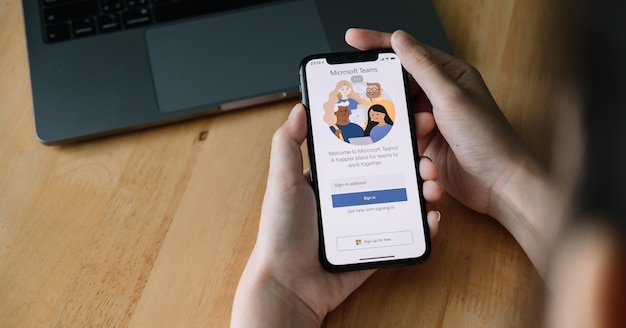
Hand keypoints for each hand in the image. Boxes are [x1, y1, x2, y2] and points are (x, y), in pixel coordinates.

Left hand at [231, 103, 442, 326]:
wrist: (290, 284)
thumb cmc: (282, 232)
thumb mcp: (282, 181)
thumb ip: (287, 144)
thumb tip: (300, 107)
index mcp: (332, 177)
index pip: (364, 147)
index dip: (386, 133)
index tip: (407, 119)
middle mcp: (353, 194)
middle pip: (392, 169)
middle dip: (414, 158)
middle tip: (427, 155)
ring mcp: (368, 219)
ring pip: (405, 196)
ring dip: (424, 187)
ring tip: (432, 184)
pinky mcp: (379, 243)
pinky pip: (408, 229)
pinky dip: (425, 222)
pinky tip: (432, 215)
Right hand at [345, 29, 562, 276]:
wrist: (500, 185)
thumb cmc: (488, 138)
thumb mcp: (451, 98)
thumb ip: (423, 67)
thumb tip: (399, 39)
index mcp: (449, 75)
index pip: (408, 52)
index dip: (378, 44)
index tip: (352, 39)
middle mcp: (439, 96)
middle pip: (397, 86)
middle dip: (385, 96)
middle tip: (364, 99)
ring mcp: (431, 122)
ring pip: (397, 116)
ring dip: (401, 128)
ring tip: (421, 135)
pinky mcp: (425, 146)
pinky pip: (403, 140)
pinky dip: (406, 148)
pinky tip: (422, 158)